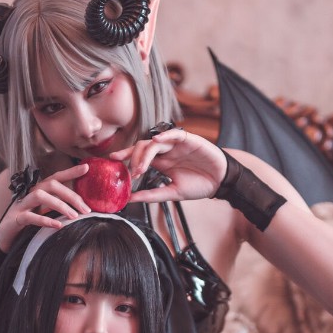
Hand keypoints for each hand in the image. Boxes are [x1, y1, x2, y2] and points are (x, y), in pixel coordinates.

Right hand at [0, 164, 91, 251]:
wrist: (5, 237)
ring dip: (59, 205)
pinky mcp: (15, 219)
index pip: (56, 177)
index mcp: (38, 190)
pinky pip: (30, 217)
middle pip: (50, 185)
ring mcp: (20, 205)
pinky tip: (58, 225)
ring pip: (39, 196)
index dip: (70, 172)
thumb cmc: (27, 223)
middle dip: (70, 195)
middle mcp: (29, 193)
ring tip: (74, 217)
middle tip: (86, 209)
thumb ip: (58, 206)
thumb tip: (81, 207)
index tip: (87, 168)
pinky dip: (45, 220)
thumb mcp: (44, 212)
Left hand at [110, 127, 226, 202]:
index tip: (112, 160)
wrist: (220, 183)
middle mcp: (166, 151)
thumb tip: (130, 198)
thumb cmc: (199, 186)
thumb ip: (151, 194)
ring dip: (145, 153)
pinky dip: (165, 136)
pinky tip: (157, 141)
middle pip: (143, 147)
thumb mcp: (172, 193)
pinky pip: (174, 134)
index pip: (139, 155)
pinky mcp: (189, 140)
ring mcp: (177, 144)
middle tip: (131, 171)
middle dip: (133, 157)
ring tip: (141, 167)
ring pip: (155, 142)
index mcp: (161, 162)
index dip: (126, 156)